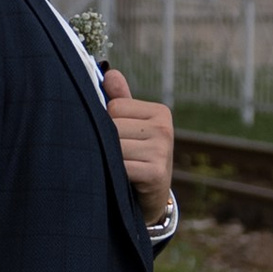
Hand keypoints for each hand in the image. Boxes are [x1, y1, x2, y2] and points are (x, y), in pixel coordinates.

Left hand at [104, 69, 174, 219]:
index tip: (120, 138)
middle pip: (112, 125)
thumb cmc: (136, 156)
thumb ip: (120, 100)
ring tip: (118, 166)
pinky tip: (122, 178)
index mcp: (160, 112)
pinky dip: (113, 173)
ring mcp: (163, 151)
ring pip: (113, 146)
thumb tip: (109, 72)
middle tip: (117, 155)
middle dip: (106, 141)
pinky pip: (120, 166)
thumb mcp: (130, 126)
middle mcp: (165, 129)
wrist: (149, 198)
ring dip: (108, 158)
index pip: (114, 106)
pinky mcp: (156, 173)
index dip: (107, 122)